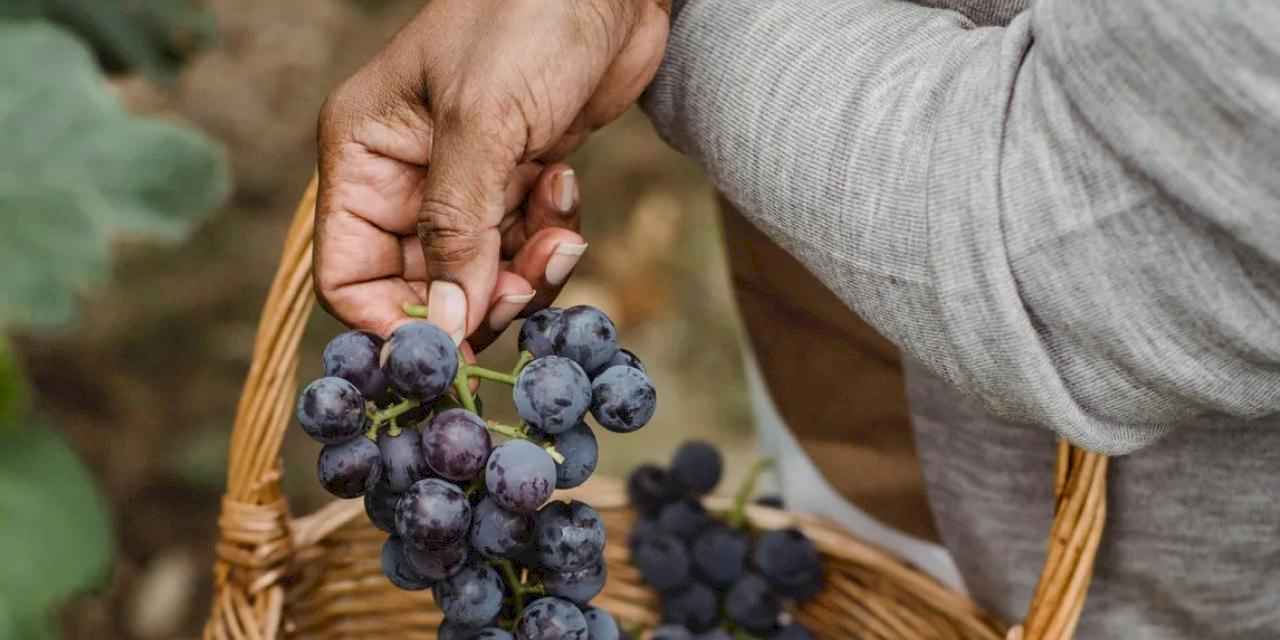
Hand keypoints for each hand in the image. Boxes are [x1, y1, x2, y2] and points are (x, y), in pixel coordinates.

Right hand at [315, 0, 669, 343]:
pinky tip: (564, 186)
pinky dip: (550, 236)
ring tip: (560, 230)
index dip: (393, 322)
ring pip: (481, 276)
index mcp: (365, 154)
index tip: (453, 349)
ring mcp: (463, 183)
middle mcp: (406, 177)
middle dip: (478, 298)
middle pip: (423, 288)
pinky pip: (524, 247)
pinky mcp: (515, 182)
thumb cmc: (527, 19)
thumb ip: (457, 229)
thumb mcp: (482, 123)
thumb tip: (443, 327)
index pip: (349, 275)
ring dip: (527, 269)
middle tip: (527, 284)